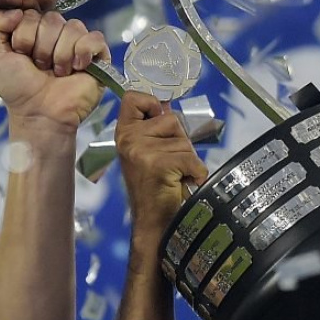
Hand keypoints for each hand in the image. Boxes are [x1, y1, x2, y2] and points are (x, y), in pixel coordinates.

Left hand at [0, 8, 109, 136]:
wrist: (39, 114)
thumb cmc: (18, 88)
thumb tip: (17, 10)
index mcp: (33, 28)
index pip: (31, 12)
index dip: (24, 35)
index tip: (21, 55)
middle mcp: (56, 32)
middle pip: (52, 19)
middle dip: (42, 47)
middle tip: (40, 67)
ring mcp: (78, 41)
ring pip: (73, 27)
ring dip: (60, 55)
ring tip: (57, 72)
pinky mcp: (97, 54)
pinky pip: (94, 38)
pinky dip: (82, 53)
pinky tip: (76, 68)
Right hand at [115, 92, 208, 246]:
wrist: (153, 222)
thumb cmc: (155, 187)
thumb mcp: (148, 151)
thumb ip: (155, 127)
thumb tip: (166, 104)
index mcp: (124, 133)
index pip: (132, 97)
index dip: (152, 102)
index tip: (158, 117)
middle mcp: (128, 139)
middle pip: (170, 118)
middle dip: (179, 141)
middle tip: (169, 164)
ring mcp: (141, 151)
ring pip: (184, 141)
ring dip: (187, 159)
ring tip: (174, 175)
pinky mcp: (158, 164)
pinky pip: (192, 159)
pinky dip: (196, 173)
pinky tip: (183, 183)